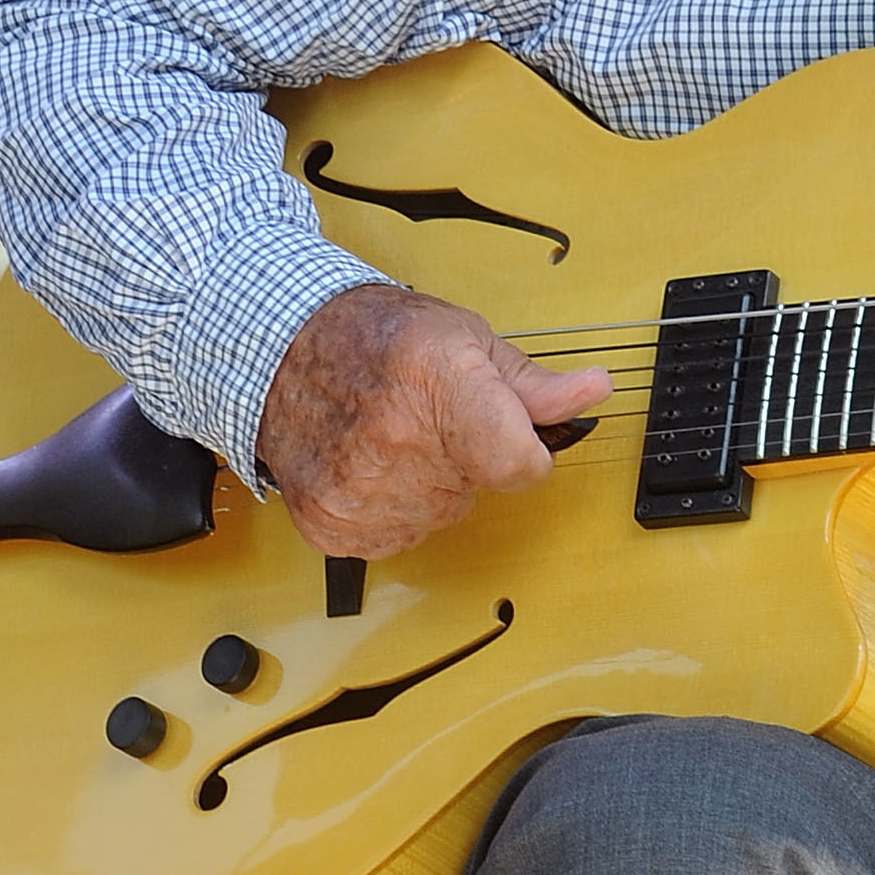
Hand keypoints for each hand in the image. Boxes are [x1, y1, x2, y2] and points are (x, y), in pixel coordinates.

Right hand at [257, 283, 611, 557]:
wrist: (280, 350)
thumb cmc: (375, 337)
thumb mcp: (466, 339)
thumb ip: (534, 384)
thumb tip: (594, 391)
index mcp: (442, 385)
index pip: (520, 464)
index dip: (523, 450)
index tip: (505, 432)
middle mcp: (398, 441)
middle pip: (478, 489)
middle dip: (467, 459)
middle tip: (425, 417)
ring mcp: (360, 489)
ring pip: (438, 516)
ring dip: (425, 486)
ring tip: (388, 435)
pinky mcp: (332, 524)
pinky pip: (394, 537)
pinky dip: (386, 508)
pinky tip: (365, 465)